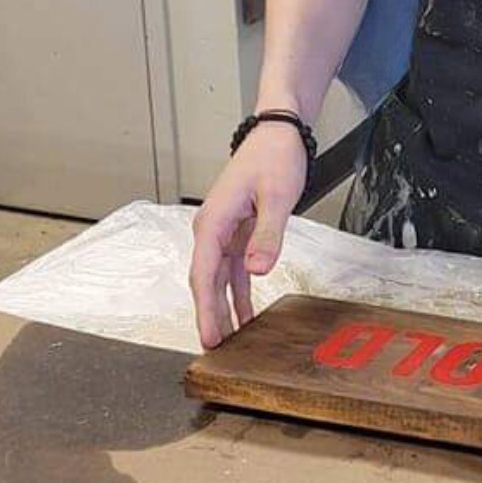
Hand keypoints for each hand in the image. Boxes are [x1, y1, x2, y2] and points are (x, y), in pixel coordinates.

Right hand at [188, 125, 308, 348]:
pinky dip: (239, 292)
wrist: (278, 132)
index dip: (206, 309)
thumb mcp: (276, 196)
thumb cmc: (274, 157)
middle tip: (216, 350)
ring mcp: (223, 232)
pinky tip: (246, 315)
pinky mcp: (238, 232)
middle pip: (206, 281)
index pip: (204, 274)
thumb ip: (268, 235)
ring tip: (230, 342)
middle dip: (210, 315)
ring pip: (219, 279)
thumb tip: (256, 271)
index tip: (208, 336)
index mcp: (213, 221)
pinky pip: (234, 270)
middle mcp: (212, 229)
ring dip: (224, 308)